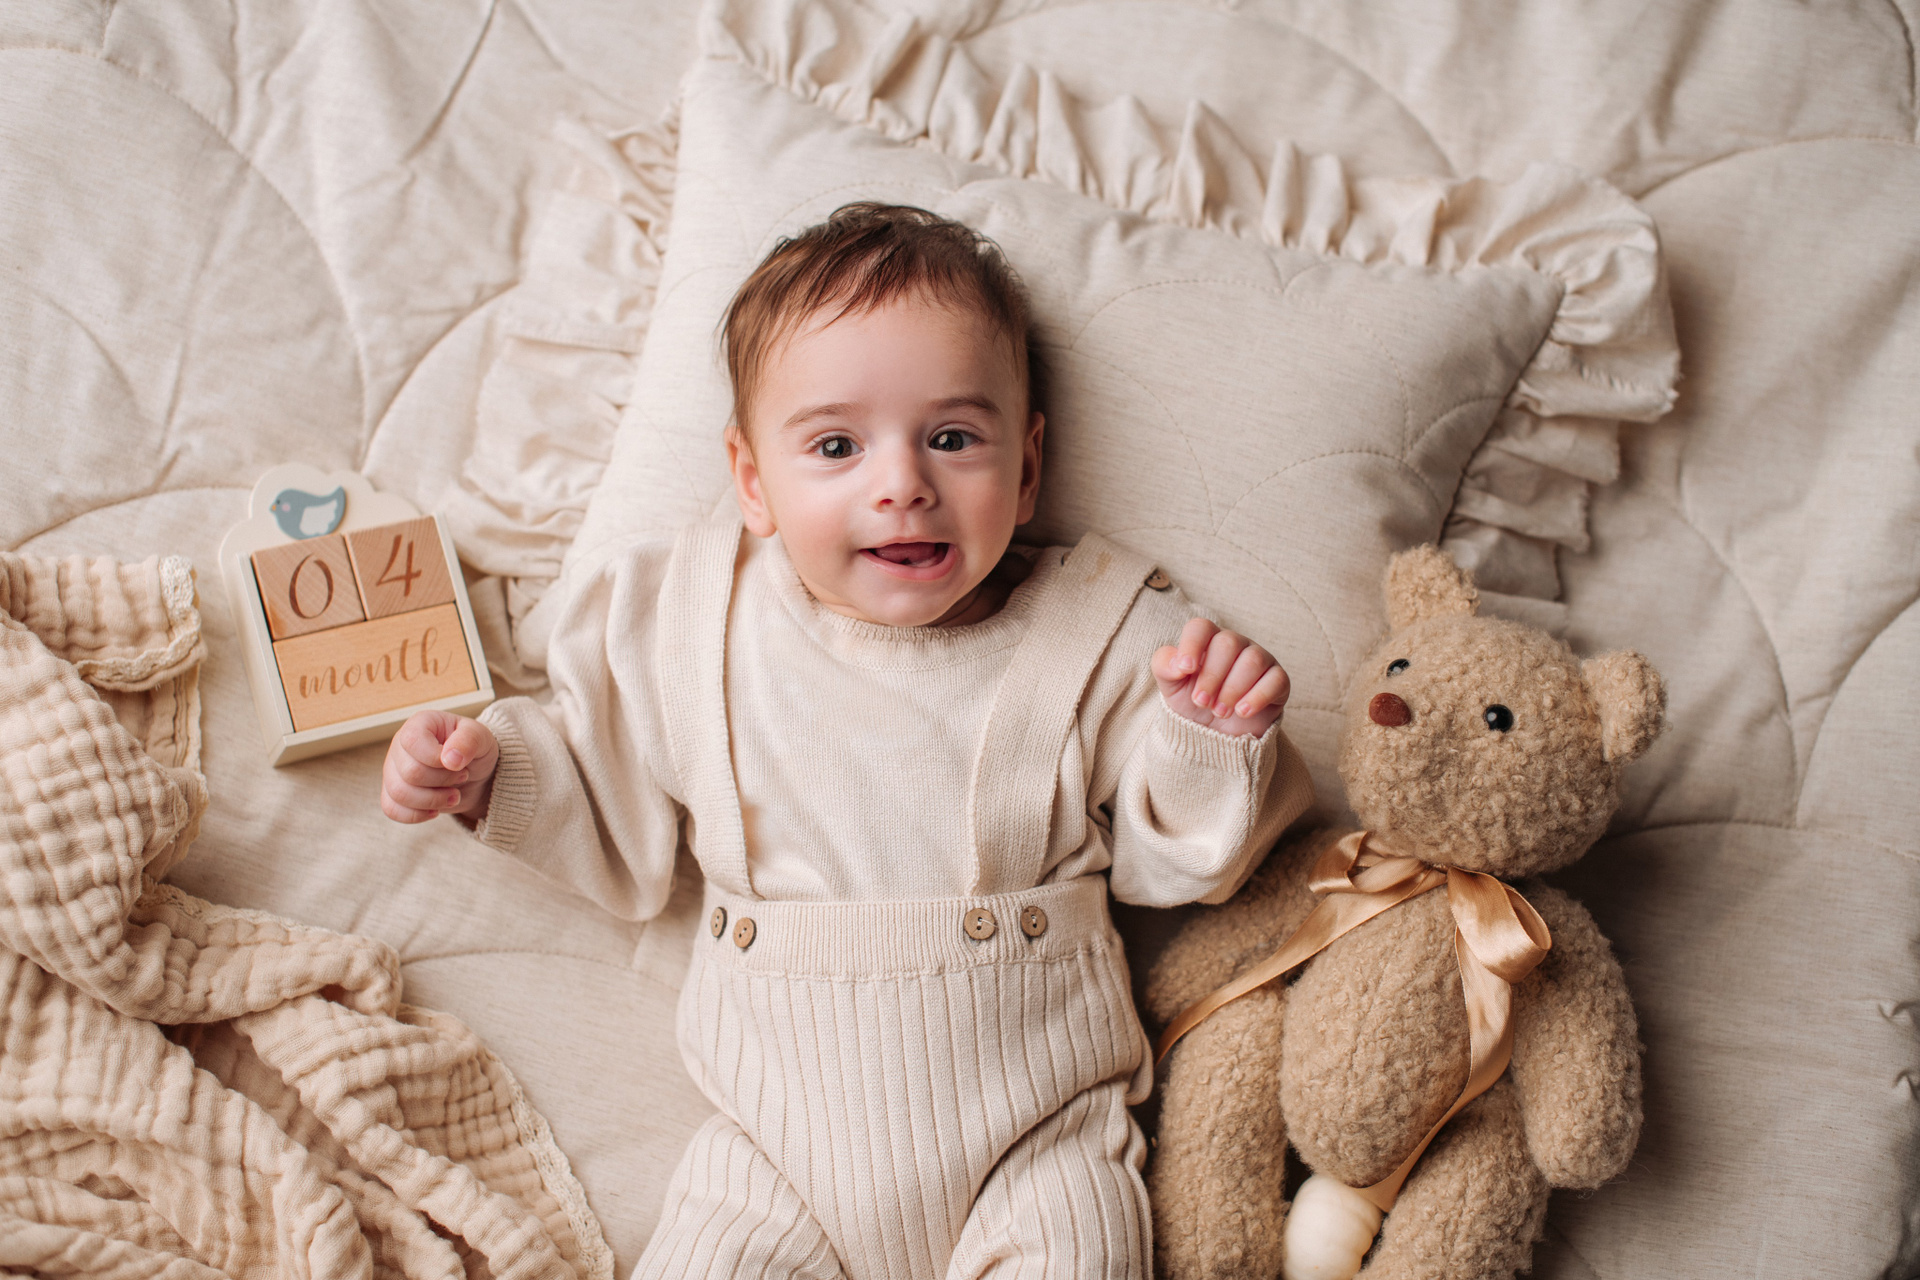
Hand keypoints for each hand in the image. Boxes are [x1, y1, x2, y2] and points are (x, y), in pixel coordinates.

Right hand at [380, 711, 498, 824]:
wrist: (475, 774)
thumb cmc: (474, 750)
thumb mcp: (481, 738)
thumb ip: (468, 741)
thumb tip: (450, 759)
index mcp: (419, 724)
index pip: (413, 741)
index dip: (436, 759)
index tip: (459, 764)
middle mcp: (400, 746)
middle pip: (410, 773)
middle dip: (442, 781)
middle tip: (462, 777)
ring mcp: (392, 770)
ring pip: (399, 794)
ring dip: (433, 801)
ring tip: (454, 795)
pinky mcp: (392, 793)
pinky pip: (392, 809)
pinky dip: (417, 815)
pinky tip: (436, 809)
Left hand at [1153, 618, 1289, 737]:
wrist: (1217, 734)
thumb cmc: (1194, 702)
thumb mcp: (1171, 686)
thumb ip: (1165, 666)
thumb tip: (1180, 663)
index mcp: (1207, 640)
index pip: (1201, 627)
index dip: (1192, 645)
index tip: (1186, 670)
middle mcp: (1235, 644)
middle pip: (1228, 643)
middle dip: (1212, 676)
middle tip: (1202, 703)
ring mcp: (1260, 659)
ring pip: (1252, 660)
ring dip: (1232, 690)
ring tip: (1220, 711)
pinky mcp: (1278, 680)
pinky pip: (1276, 679)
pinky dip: (1258, 697)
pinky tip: (1242, 712)